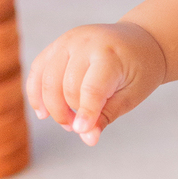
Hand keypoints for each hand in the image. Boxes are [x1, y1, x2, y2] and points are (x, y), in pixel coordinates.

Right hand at [26, 23, 166, 145]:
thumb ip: (107, 115)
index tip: (81, 132)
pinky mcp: (58, 43)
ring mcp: (69, 40)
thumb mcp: (132, 95)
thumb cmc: (140, 69)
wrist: (141, 40)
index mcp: (110, 54)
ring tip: (68, 122)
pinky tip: (42, 111)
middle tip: (80, 128)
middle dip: (70, 113)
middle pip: (66, 86)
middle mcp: (86, 43)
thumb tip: (87, 138)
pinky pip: (39, 69)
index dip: (85, 113)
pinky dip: (36, 92)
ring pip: (47, 79)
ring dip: (52, 106)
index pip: (91, 89)